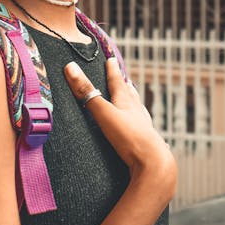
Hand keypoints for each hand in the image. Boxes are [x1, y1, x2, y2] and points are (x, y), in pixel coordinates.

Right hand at [64, 58, 175, 191]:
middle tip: (124, 79)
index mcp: (126, 103)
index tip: (111, 60)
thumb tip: (70, 67)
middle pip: (130, 95)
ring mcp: (143, 128)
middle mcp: (137, 113)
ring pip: (138, 111)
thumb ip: (87, 93)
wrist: (153, 164)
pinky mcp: (145, 145)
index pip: (117, 82)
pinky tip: (140, 128)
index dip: (113, 71)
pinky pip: (141, 129)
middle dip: (124, 86)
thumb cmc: (129, 136)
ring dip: (133, 104)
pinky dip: (138, 124)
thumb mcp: (104, 112)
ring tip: (133, 98)